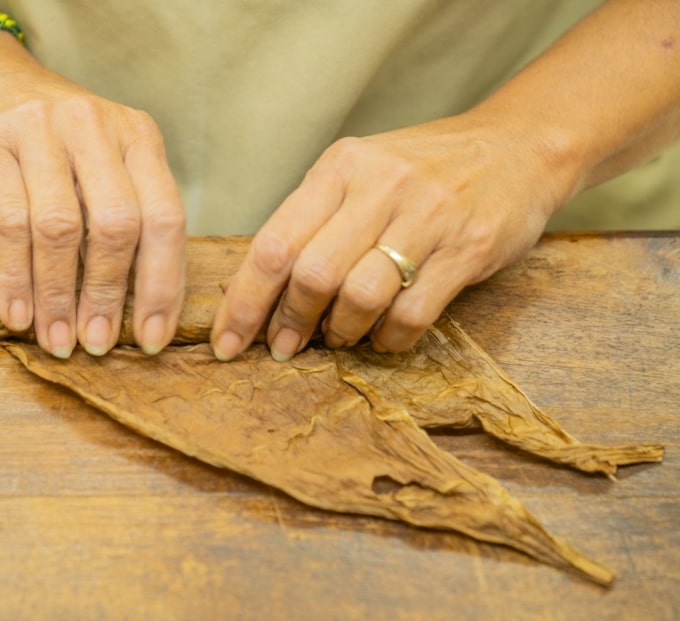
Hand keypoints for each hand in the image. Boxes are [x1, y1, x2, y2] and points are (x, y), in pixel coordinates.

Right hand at [0, 38, 185, 357]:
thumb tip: (142, 310)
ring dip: (57, 296)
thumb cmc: (57, 145)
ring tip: (57, 339)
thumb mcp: (106, 164)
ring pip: (59, 229)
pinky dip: (15, 279)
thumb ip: (129, 217)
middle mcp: (95, 127)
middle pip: (116, 225)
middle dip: (107, 295)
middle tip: (96, 344)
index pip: (166, 217)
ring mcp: (41, 130)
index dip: (162, 285)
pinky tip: (18, 315)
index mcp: (138, 136)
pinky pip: (8, 224)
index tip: (152, 338)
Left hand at [211, 113, 569, 360]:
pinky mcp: (468, 248)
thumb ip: (311, 221)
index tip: (227, 343)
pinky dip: (388, 339)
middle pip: (311, 274)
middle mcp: (380, 186)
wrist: (518, 148)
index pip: (274, 243)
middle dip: (289, 323)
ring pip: (359, 297)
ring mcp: (427, 216)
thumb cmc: (421, 171)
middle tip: (284, 348)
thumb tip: (252, 291)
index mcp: (340, 167)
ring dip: (341, 332)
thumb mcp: (359, 173)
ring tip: (340, 337)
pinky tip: (384, 338)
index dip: (244, 302)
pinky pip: (411, 314)